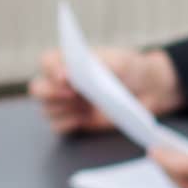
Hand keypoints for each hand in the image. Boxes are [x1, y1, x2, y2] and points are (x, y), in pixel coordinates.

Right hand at [30, 47, 182, 134]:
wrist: (150, 90)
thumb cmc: (132, 69)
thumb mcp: (120, 61)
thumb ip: (97, 65)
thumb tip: (71, 74)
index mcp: (70, 61)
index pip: (47, 61)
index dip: (51, 69)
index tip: (67, 77)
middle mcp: (64, 82)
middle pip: (38, 88)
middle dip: (50, 93)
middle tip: (73, 95)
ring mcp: (68, 102)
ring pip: (46, 109)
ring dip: (62, 109)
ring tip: (85, 105)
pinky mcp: (76, 120)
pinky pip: (58, 126)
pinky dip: (66, 124)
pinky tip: (83, 118)